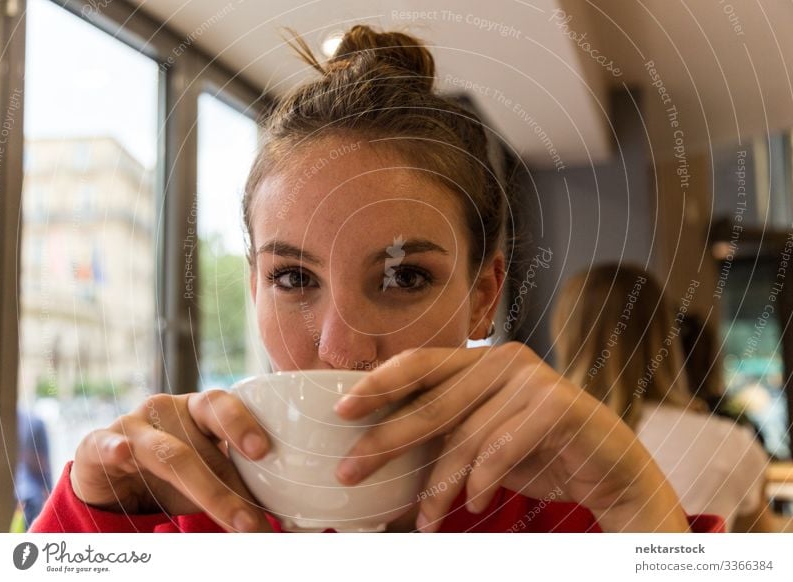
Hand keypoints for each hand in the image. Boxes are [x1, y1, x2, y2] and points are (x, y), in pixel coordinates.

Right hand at [70, 390, 272, 531]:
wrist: (113, 482)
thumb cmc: (172, 475)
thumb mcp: (208, 477)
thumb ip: (240, 483)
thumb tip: (283, 518)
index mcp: (198, 409)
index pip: (222, 404)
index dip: (242, 423)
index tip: (264, 451)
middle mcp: (166, 409)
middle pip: (200, 437)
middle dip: (231, 481)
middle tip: (254, 516)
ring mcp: (131, 424)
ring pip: (169, 453)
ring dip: (204, 489)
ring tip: (234, 520)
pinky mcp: (98, 443)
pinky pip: (107, 443)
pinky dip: (115, 448)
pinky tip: (123, 453)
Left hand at [332, 342, 689, 531]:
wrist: (608, 465)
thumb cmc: (537, 450)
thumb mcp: (480, 440)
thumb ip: (440, 437)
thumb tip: (377, 463)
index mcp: (478, 360)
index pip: (418, 364)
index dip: (377, 385)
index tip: (341, 410)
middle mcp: (501, 360)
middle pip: (430, 402)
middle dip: (386, 440)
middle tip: (351, 471)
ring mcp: (531, 378)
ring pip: (464, 434)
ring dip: (439, 484)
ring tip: (427, 520)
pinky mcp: (556, 404)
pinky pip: (502, 447)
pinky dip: (483, 480)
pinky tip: (475, 504)